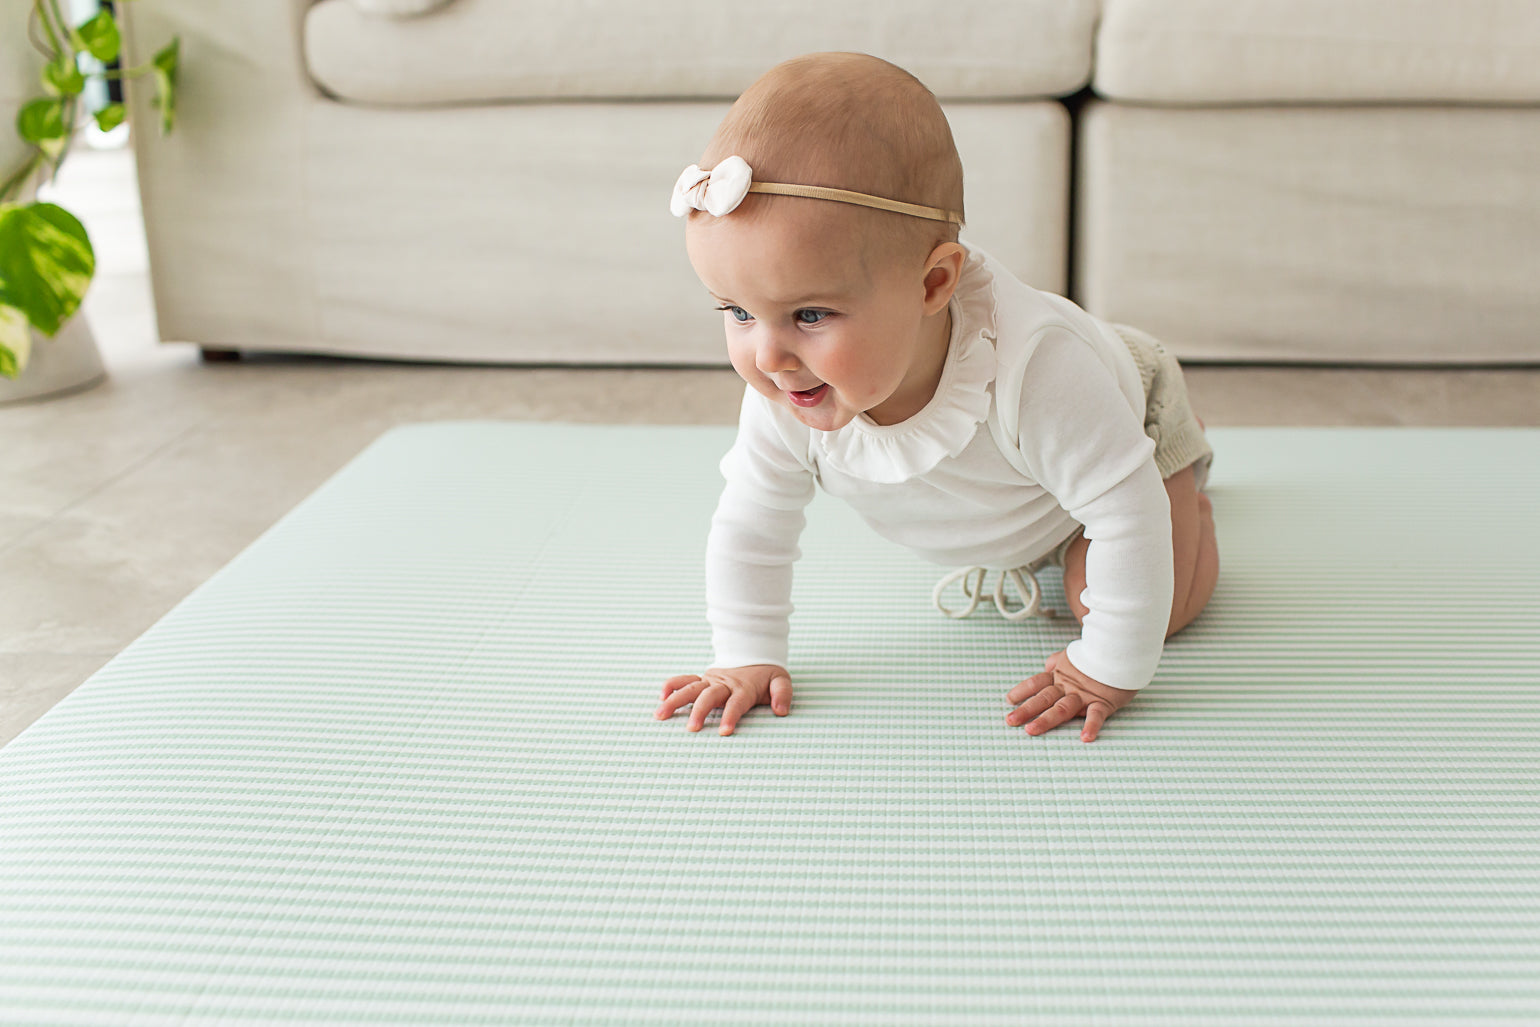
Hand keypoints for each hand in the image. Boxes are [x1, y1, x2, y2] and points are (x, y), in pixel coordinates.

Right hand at [655, 664, 791, 735]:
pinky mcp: (702, 680)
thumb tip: (781, 710)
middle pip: (708, 696)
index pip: (736, 703)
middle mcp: (723, 684)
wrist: (753, 654)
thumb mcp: (781, 680)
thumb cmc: (767, 675)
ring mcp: (710, 681)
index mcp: (743, 687)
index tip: (724, 732)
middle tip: (691, 729)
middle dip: (699, 711)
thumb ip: (782, 694)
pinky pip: (684, 680)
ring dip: (675, 701)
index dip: (730, 716)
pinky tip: (660, 697)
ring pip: (690, 688)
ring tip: (660, 715)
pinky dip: (671, 685)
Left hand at [1005, 649, 1137, 742]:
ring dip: (1046, 720)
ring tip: (1031, 731)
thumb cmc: (1098, 653)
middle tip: (1010, 721)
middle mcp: (1068, 686)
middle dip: (1026, 710)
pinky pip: (1096, 715)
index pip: (1036, 683)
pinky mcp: (1103, 701)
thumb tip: (1046, 665)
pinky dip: (1091, 726)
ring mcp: (1084, 694)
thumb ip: (1058, 662)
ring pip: (1062, 708)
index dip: (1021, 691)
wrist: (1122, 647)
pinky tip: (1085, 737)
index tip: (1008, 700)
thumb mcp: (1073, 655)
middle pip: (1043, 698)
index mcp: (1060, 675)